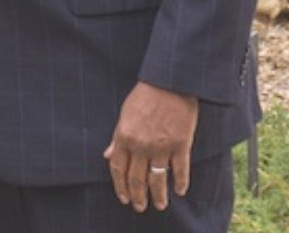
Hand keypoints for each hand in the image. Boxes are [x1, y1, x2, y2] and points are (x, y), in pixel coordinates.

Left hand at [102, 82, 198, 213]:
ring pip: (157, 179)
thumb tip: (107, 155)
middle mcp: (141, 145)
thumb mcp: (125, 114)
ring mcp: (161, 146)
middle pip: (136, 179)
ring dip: (158, 196)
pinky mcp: (181, 144)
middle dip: (137, 196)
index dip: (120, 186)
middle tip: (139, 207)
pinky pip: (180, 169)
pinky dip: (180, 182)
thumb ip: (117, 138)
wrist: (170, 82)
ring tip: (159, 206)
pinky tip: (179, 191)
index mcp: (124, 137)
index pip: (118, 169)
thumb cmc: (145, 95)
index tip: (123, 197)